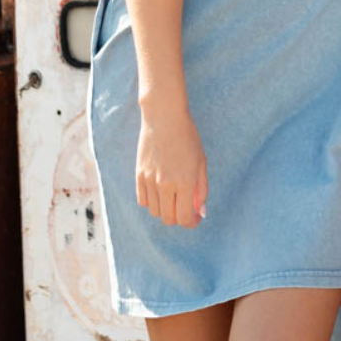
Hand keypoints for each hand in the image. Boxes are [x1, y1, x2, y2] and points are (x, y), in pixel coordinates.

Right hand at [135, 106, 207, 227]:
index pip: (185, 218)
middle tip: (186, 208)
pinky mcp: (138, 175)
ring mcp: (149, 181)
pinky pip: (143, 200)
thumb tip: (200, 211)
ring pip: (154, 212)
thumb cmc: (187, 138)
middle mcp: (165, 185)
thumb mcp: (201, 163)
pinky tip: (160, 192)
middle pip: (169, 219)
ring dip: (165, 210)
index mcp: (184, 183)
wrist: (164, 117)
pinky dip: (152, 202)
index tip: (196, 217)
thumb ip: (201, 189)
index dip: (191, 222)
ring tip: (173, 198)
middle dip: (179, 218)